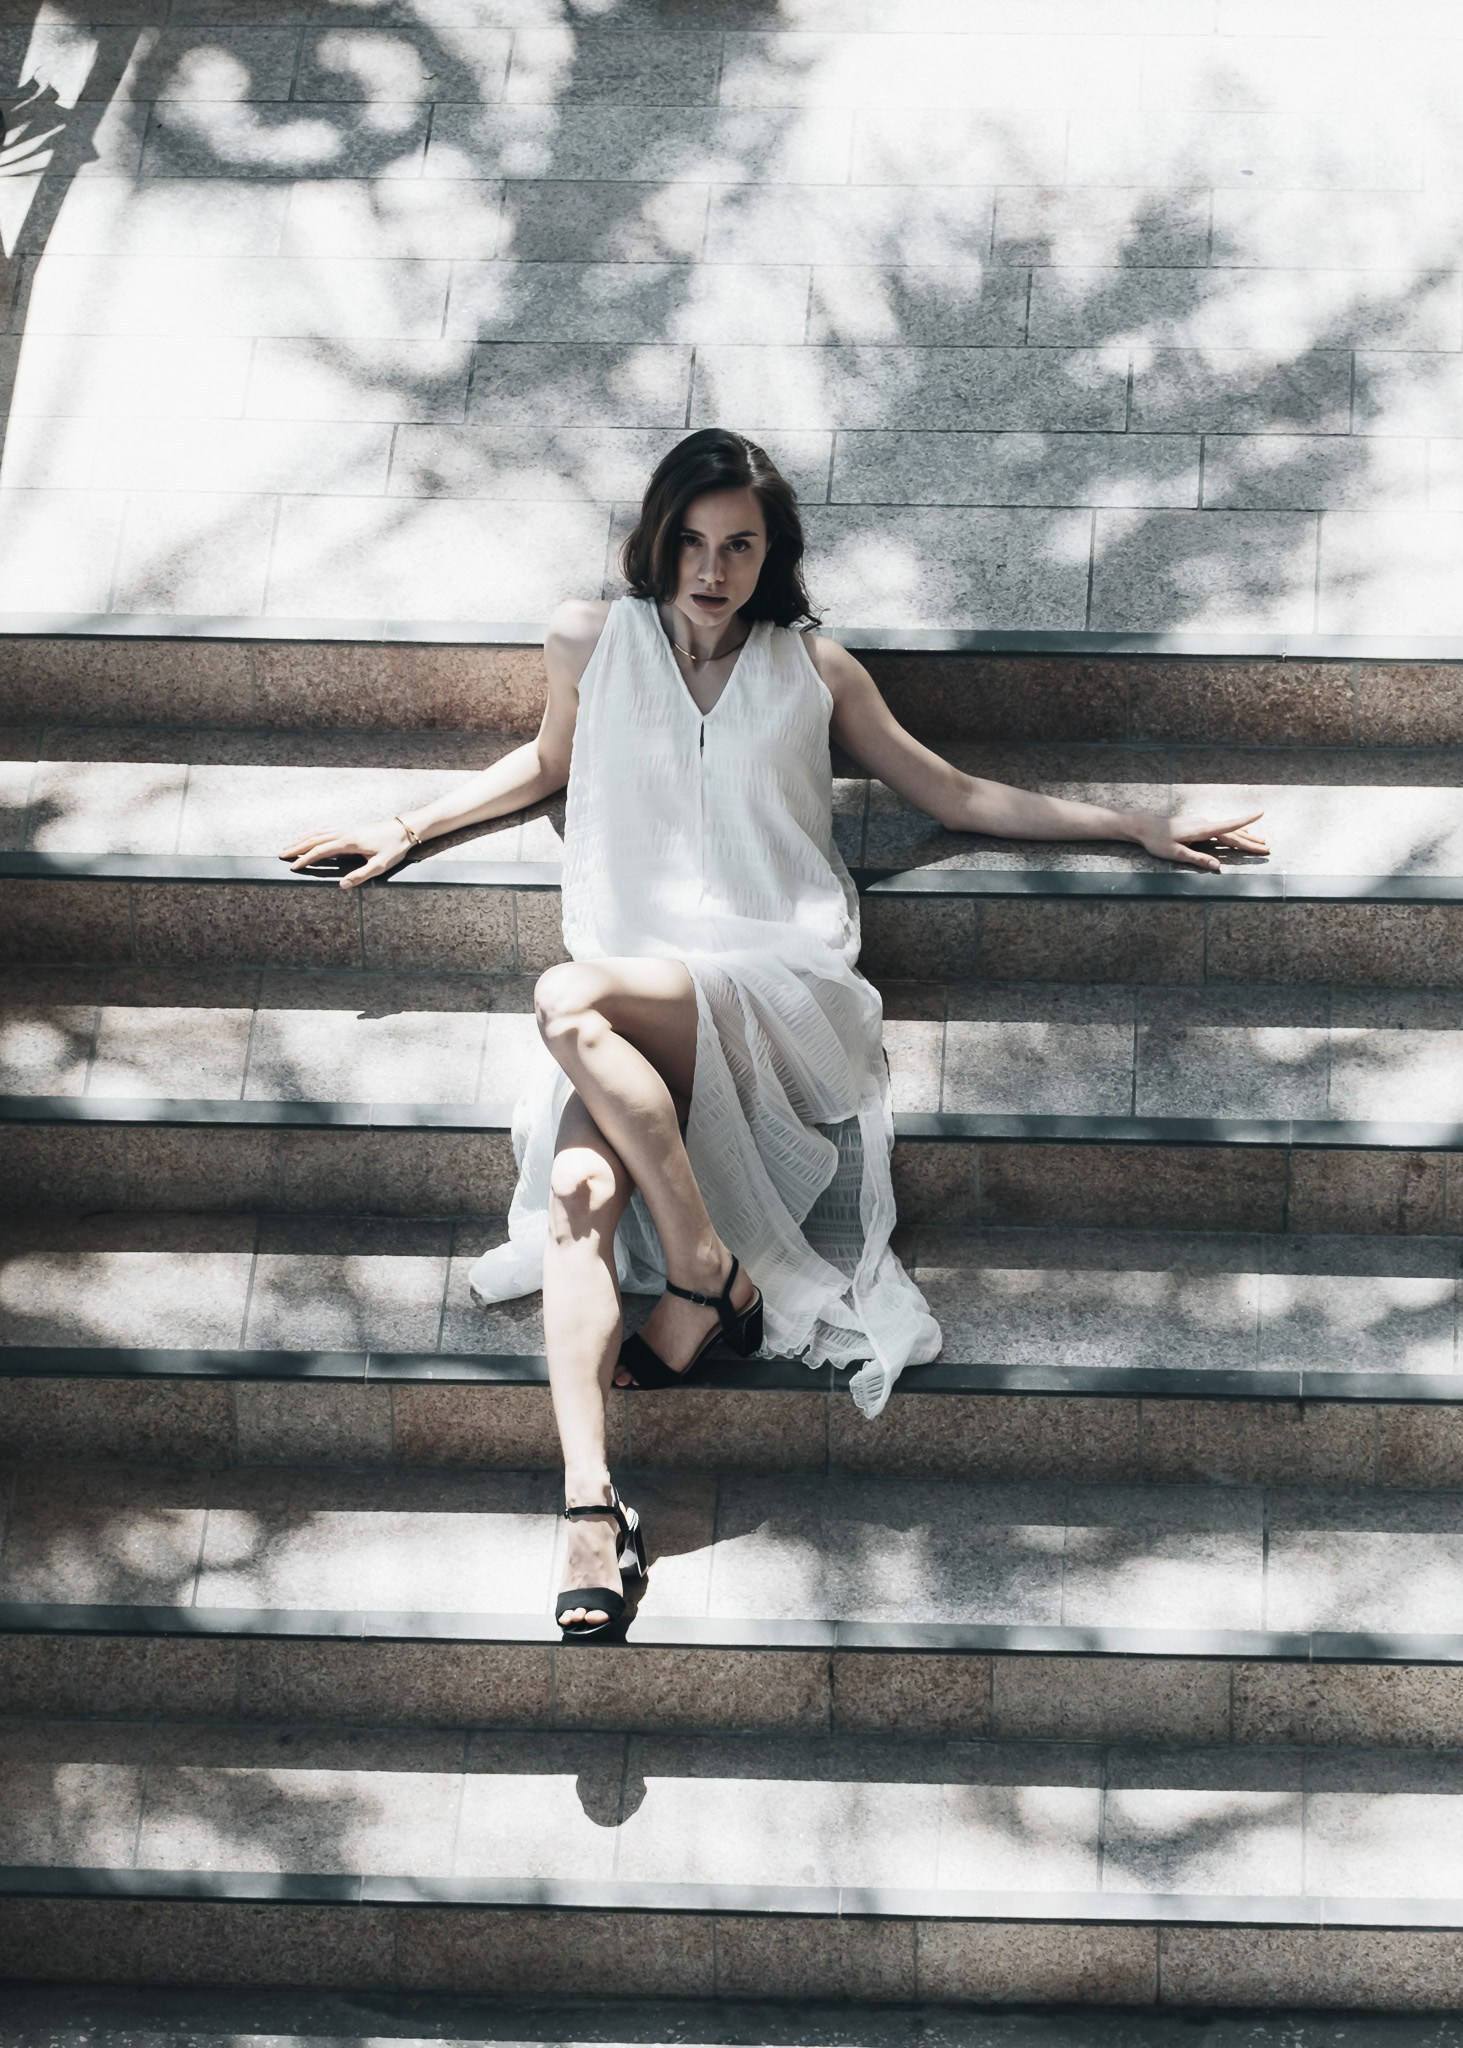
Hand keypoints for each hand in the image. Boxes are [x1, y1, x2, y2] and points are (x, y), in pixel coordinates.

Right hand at [279, 817, 412, 889]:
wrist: (404, 829)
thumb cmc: (394, 848)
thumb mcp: (380, 865)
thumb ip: (361, 876)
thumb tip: (342, 885)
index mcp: (348, 842)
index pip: (320, 851)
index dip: (305, 859)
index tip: (293, 867)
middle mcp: (344, 833)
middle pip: (314, 839)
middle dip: (296, 847)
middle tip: (281, 855)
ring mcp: (346, 828)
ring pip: (318, 832)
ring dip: (302, 839)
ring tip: (290, 847)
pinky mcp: (350, 828)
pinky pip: (326, 830)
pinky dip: (313, 834)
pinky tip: (309, 838)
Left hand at [1131, 808, 1269, 873]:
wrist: (1144, 826)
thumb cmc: (1157, 840)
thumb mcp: (1176, 853)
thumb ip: (1197, 859)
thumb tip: (1218, 866)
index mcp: (1202, 829)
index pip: (1229, 826)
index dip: (1246, 822)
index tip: (1260, 813)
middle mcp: (1205, 823)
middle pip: (1233, 833)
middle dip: (1251, 842)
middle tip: (1267, 849)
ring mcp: (1202, 823)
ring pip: (1228, 831)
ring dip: (1245, 837)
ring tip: (1261, 842)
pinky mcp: (1198, 825)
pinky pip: (1221, 829)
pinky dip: (1234, 833)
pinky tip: (1240, 834)